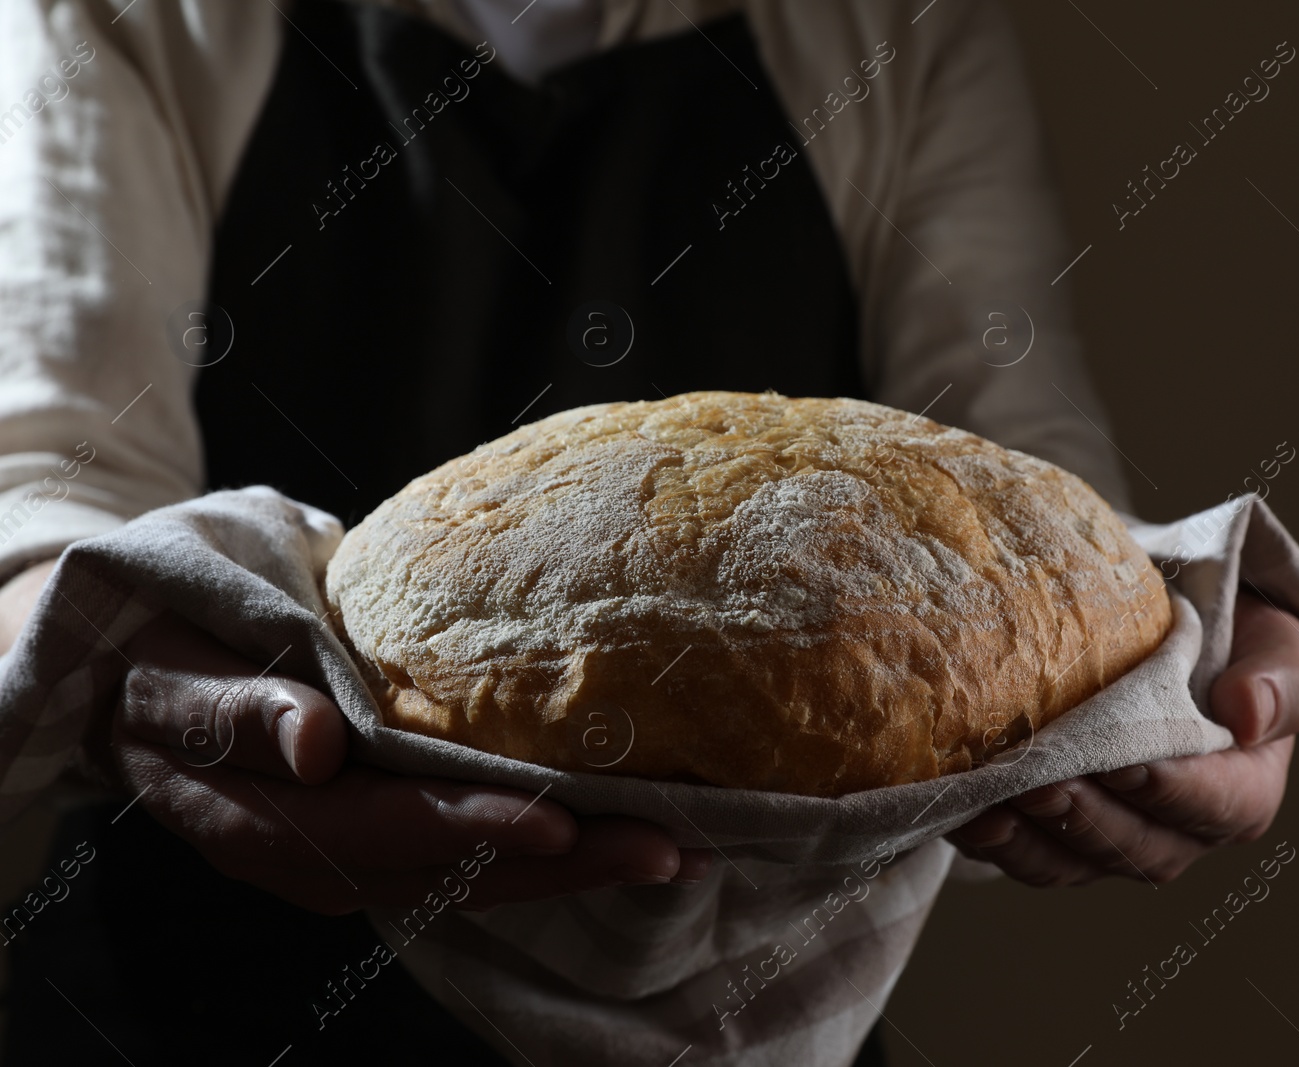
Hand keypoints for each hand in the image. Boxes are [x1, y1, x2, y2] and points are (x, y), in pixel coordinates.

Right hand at [93, 612, 713, 913]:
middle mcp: (314, 856)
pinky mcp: (383, 839)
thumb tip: (314, 745)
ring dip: (573, 869)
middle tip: (665, 847)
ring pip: (471, 880)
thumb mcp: (177, 669)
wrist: (139, 672)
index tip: (554, 821)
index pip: (381, 830)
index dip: (469, 828)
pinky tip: (618, 839)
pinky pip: (470, 859)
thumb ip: (238, 709)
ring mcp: (352, 857)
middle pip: (449, 871)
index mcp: (259, 817)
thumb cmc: (164, 650)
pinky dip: (545, 854)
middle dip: (559, 864)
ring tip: (674, 852)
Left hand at [947, 591, 1298, 886]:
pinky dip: (997, 842)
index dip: (1172, 792)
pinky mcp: (1064, 838)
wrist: (1149, 617)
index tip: (1124, 762)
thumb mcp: (1270, 632)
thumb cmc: (1220, 623)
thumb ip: (1280, 674)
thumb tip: (1251, 715)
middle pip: (1142, 848)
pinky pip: (1032, 857)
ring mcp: (1120, 838)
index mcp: (1247, 785)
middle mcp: (1186, 829)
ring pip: (1080, 863)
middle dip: (1088, 818)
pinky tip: (965, 812)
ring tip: (993, 800)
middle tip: (1041, 781)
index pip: (1221, 806)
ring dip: (1033, 839)